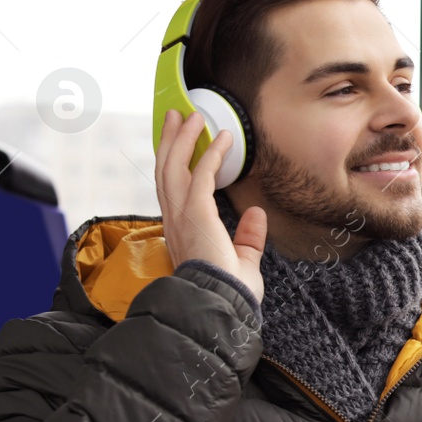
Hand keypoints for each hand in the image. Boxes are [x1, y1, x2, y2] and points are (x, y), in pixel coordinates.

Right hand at [156, 108, 266, 302]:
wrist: (222, 305)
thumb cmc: (228, 292)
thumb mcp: (242, 261)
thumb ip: (248, 237)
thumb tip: (256, 214)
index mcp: (182, 231)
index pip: (172, 189)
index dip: (174, 163)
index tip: (180, 144)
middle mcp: (175, 220)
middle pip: (165, 171)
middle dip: (170, 141)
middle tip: (176, 116)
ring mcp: (181, 216)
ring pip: (173, 166)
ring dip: (183, 138)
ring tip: (191, 116)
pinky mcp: (195, 214)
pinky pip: (201, 175)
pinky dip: (212, 154)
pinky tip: (223, 139)